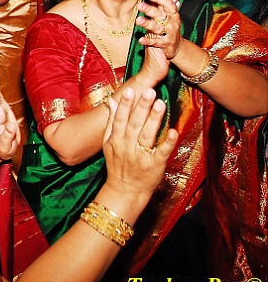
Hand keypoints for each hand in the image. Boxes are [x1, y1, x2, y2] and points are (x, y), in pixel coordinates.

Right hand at [101, 87, 177, 202]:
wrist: (125, 191)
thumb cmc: (118, 165)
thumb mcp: (108, 144)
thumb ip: (111, 123)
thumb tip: (112, 101)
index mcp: (116, 140)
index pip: (120, 119)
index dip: (126, 105)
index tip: (130, 90)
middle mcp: (127, 147)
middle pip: (135, 124)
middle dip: (142, 107)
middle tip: (149, 91)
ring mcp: (141, 156)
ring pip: (147, 135)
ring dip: (154, 119)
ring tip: (161, 103)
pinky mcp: (155, 165)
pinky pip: (162, 152)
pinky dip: (167, 142)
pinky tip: (173, 131)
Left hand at [137, 0, 182, 60]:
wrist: (175, 46)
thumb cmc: (167, 26)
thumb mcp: (164, 14)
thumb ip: (158, 2)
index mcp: (172, 13)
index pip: (168, 4)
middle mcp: (172, 22)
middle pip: (160, 15)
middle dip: (150, 10)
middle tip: (140, 5)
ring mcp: (170, 34)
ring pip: (157, 28)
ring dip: (148, 24)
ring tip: (138, 20)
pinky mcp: (165, 44)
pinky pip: (156, 42)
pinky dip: (148, 41)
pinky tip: (140, 39)